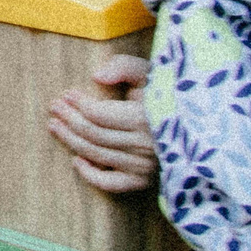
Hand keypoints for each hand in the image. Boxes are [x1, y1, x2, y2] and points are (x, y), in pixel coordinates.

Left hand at [47, 54, 153, 193]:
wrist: (196, 125)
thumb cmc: (166, 94)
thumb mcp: (150, 72)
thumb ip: (124, 67)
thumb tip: (96, 76)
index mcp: (146, 118)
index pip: (99, 114)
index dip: (79, 104)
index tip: (67, 94)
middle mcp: (144, 146)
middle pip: (93, 134)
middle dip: (69, 119)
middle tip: (54, 107)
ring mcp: (144, 166)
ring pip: (96, 154)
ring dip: (71, 140)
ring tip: (54, 125)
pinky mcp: (143, 181)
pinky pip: (111, 183)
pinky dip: (91, 175)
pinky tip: (76, 160)